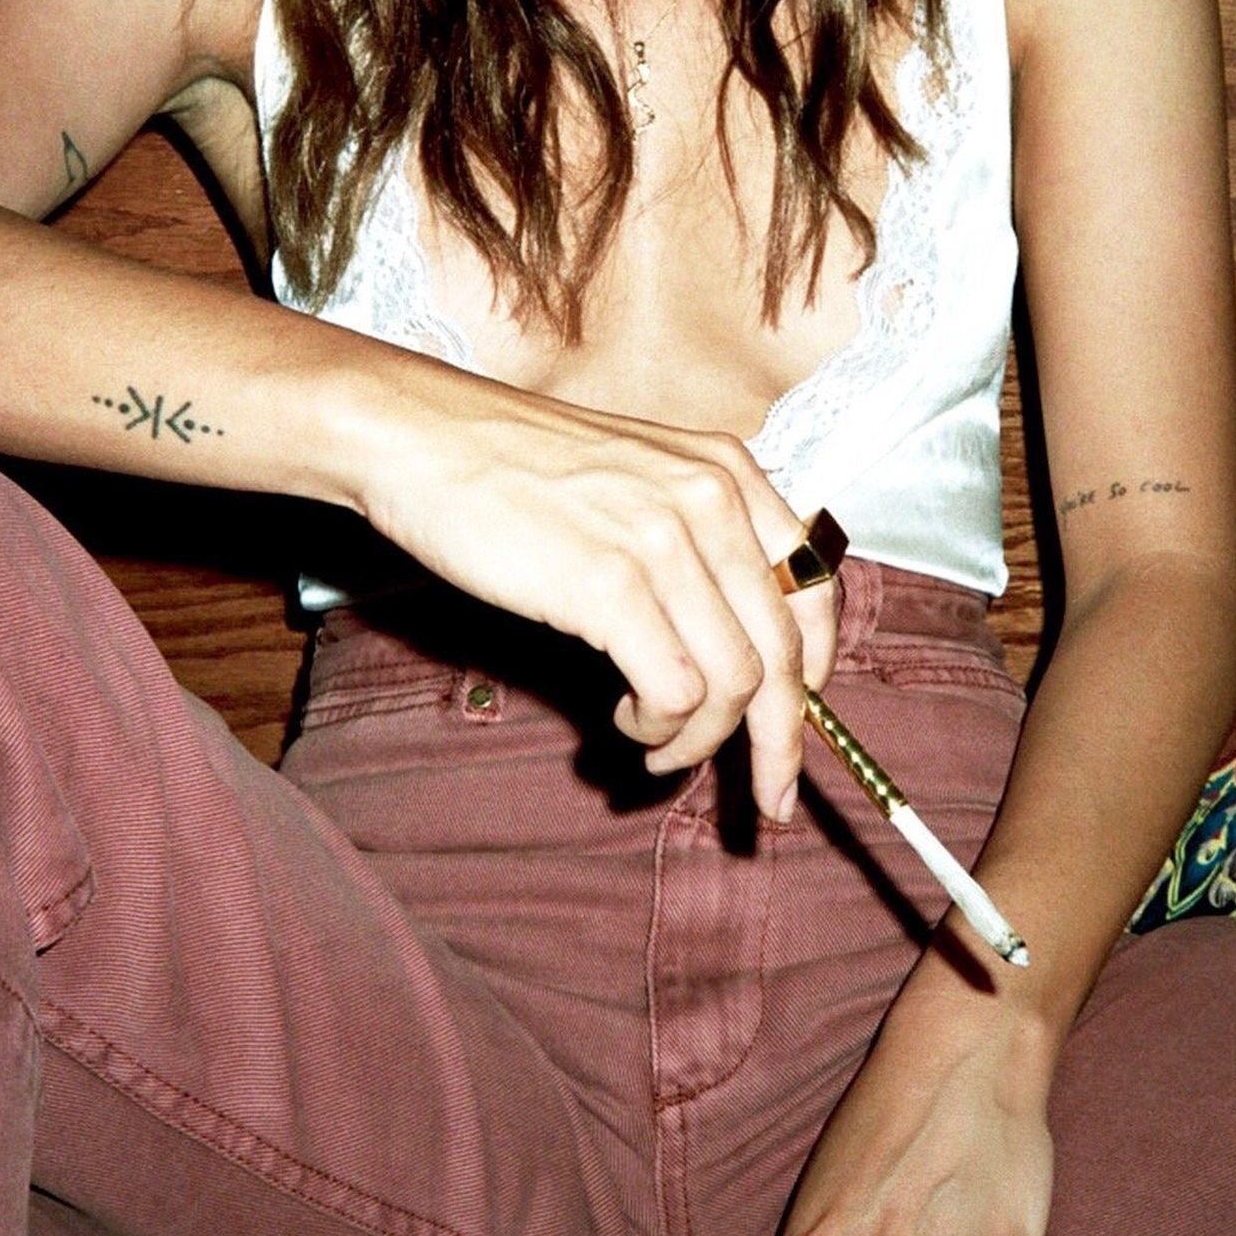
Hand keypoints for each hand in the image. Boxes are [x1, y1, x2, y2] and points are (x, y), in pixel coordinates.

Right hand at [349, 357, 838, 821]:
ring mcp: (664, 543)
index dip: (815, 669)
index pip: (816, 586)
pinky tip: (627, 721)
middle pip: (786, 652)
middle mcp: (713, 501)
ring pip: (737, 684)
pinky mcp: (610, 585)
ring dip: (701, 741)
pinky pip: (676, 692)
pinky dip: (661, 728)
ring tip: (657, 748)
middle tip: (771, 799)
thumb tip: (725, 644)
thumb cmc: (511, 469)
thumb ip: (690, 541)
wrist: (419, 436)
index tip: (796, 720)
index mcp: (727, 472)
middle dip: (783, 742)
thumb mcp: (633, 479)